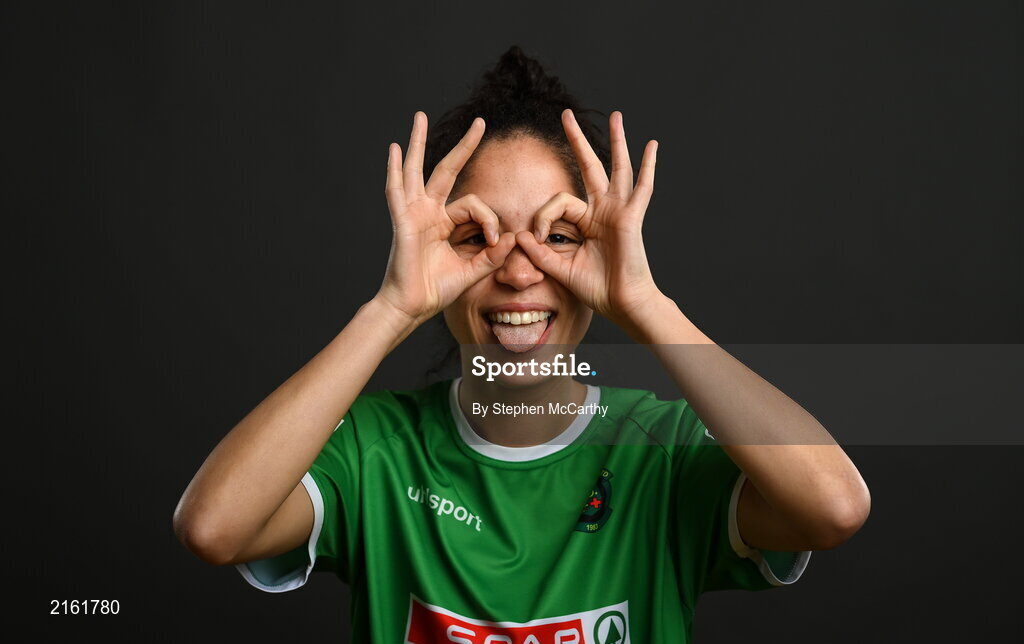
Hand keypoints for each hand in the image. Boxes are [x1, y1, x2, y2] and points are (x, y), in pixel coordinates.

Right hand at [376, 112, 516, 324]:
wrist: (412, 307)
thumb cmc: (435, 290)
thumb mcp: (472, 270)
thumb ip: (492, 255)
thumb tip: (514, 237)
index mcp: (444, 223)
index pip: (474, 206)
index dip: (490, 220)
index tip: (497, 241)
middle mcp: (428, 212)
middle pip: (447, 170)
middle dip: (464, 146)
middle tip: (480, 122)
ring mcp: (414, 213)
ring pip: (417, 170)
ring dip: (418, 143)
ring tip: (419, 116)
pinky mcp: (403, 221)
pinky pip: (397, 191)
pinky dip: (394, 170)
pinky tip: (393, 148)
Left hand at [516, 110, 664, 328]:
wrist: (621, 304)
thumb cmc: (597, 289)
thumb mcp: (561, 268)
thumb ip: (539, 252)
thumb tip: (519, 234)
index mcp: (587, 222)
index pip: (559, 201)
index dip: (543, 216)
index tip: (538, 238)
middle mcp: (603, 210)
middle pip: (589, 166)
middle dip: (577, 140)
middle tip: (566, 114)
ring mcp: (619, 211)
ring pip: (617, 168)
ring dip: (616, 140)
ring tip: (616, 115)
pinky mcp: (632, 217)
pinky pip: (642, 188)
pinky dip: (648, 166)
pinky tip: (651, 145)